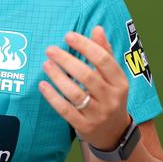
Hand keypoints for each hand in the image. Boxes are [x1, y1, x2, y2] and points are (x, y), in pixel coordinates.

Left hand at [39, 26, 130, 149]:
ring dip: (58, 77)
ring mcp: (98, 114)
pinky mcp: (85, 126)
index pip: (104, 60)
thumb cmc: (109, 96)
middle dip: (67, 60)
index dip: (86, 46)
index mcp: (120, 83)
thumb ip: (105, 52)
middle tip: (50, 49)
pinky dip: (53, 97)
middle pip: (87, 76)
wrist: (114, 133)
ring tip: (45, 64)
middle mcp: (111, 99)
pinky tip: (42, 85)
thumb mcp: (113, 77)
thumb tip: (97, 28)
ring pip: (75, 94)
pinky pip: (66, 110)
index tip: (68, 36)